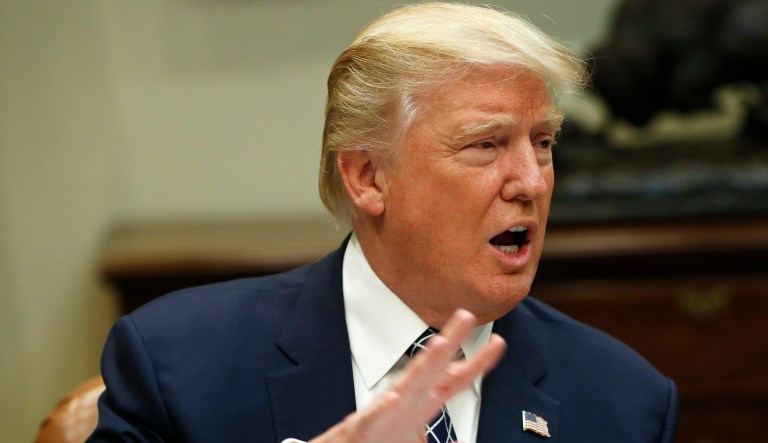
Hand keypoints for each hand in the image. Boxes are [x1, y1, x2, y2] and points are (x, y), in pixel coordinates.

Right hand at [309, 309, 505, 442]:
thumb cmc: (379, 440)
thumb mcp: (416, 439)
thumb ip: (437, 437)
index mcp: (421, 406)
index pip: (454, 380)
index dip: (477, 363)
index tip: (498, 343)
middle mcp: (406, 403)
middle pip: (433, 371)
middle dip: (451, 343)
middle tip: (467, 315)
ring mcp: (386, 414)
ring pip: (405, 387)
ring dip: (422, 366)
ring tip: (438, 345)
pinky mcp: (364, 430)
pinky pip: (373, 419)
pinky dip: (381, 410)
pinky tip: (392, 399)